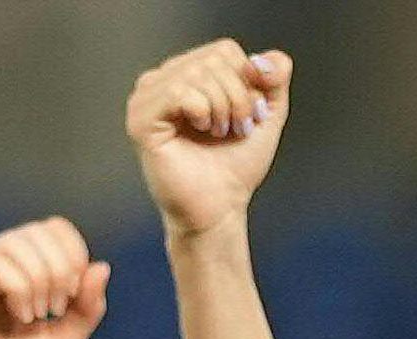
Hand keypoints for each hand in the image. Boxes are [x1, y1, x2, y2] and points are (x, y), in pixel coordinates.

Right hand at [0, 220, 111, 338]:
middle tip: (58, 305)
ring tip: (37, 315)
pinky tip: (20, 316)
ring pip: (14, 242)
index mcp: (19, 274)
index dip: (72, 250)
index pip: (50, 230)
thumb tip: (102, 267)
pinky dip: (18, 285)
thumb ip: (86, 308)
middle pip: (35, 230)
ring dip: (38, 277)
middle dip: (58, 265)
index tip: (75, 293)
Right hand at [128, 41, 291, 239]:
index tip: (245, 118)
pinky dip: (200, 110)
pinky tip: (200, 131)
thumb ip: (276, 75)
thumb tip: (265, 60)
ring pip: (197, 73)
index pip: (224, 51)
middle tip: (234, 129)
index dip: (246, 81)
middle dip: (237, 96)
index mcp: (187, 74)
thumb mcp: (267, 112)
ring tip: (217, 133)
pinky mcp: (140, 121)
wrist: (219, 208)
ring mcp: (147, 100)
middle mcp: (163, 81)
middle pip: (213, 60)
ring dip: (221, 107)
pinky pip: (177, 91)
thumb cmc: (235, 167)